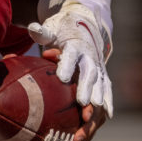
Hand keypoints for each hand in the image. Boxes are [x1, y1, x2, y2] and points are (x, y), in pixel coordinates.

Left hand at [28, 0, 113, 116]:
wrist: (85, 24)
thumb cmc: (63, 29)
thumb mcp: (52, 28)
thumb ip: (43, 33)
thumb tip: (32, 29)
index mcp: (75, 44)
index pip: (71, 54)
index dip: (67, 65)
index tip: (62, 78)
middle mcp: (89, 56)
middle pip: (89, 72)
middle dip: (87, 87)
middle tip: (82, 103)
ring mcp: (98, 65)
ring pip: (100, 83)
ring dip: (98, 98)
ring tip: (92, 115)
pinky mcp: (102, 73)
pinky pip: (106, 88)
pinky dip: (108, 101)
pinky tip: (107, 115)